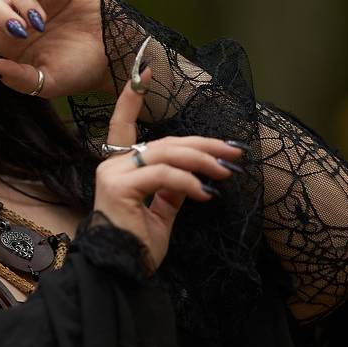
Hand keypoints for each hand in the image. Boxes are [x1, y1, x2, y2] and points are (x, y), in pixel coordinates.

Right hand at [91, 58, 244, 275]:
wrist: (120, 274)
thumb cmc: (138, 247)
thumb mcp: (162, 212)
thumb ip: (173, 189)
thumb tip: (193, 176)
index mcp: (120, 167)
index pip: (124, 123)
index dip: (132, 98)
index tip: (144, 71)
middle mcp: (113, 164)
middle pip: (165, 142)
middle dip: (203, 145)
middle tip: (234, 152)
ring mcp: (114, 174)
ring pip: (166, 154)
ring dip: (203, 161)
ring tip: (227, 171)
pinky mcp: (119, 187)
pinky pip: (163, 176)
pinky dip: (189, 182)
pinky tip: (207, 194)